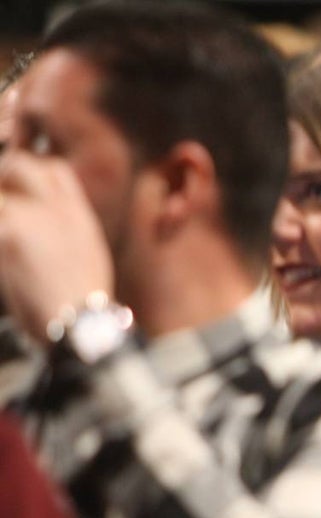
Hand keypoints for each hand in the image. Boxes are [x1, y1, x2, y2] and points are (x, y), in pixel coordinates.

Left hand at [0, 149, 113, 341]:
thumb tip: (40, 223)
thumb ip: (65, 229)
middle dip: (3, 177)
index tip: (14, 186)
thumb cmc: (83, 305)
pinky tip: (2, 253)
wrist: (83, 324)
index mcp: (78, 214)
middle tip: (1, 207)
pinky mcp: (9, 235)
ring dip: (0, 214)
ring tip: (5, 235)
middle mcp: (57, 208)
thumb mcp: (88, 256)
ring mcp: (31, 217)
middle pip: (19, 166)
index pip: (53, 170)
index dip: (30, 172)